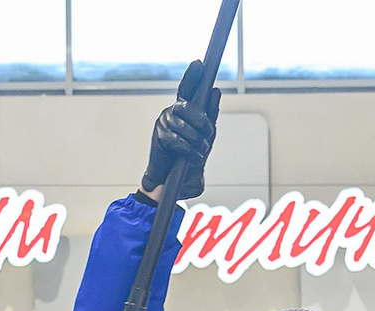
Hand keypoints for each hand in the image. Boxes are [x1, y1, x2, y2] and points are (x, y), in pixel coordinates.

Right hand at [141, 59, 221, 200]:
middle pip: (188, 107)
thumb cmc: (188, 161)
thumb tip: (215, 91)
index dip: (192, 75)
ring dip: (196, 139)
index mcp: (184, 111)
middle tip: (208, 133)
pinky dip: (188, 150)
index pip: (187, 89)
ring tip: (201, 152)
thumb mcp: (205, 140)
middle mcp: (173, 113)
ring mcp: (164, 123)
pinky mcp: (159, 137)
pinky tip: (193, 157)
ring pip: (184, 125)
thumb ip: (210, 118)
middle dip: (201, 120)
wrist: (169, 183)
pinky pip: (177, 140)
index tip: (200, 63)